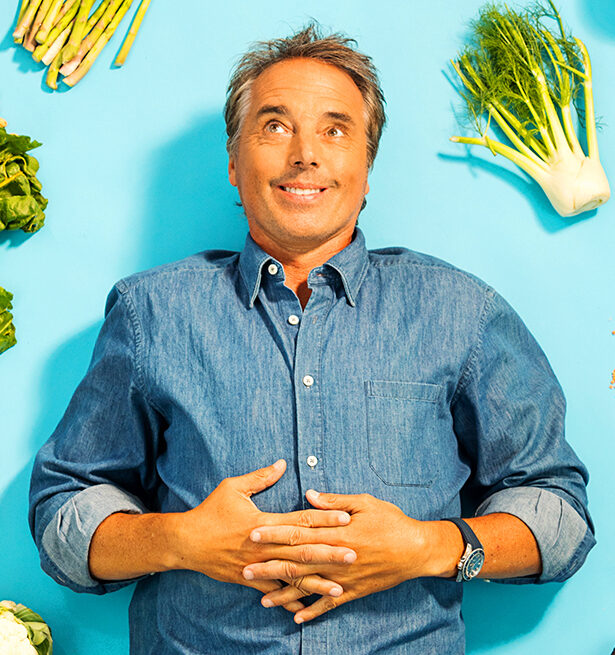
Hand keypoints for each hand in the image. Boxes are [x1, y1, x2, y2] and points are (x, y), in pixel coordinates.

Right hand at [172, 461, 356, 611]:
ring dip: (316, 581)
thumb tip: (282, 463)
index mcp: (263, 522)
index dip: (324, 519)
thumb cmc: (211, 511)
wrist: (186, 542)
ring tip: (340, 587)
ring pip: (292, 575)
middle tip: (354, 554)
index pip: (300, 520)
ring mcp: (257, 566)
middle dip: (329, 553)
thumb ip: (260, 477)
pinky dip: (289, 599)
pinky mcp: (248, 579)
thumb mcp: (233, 488)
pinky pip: (273, 591)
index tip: (346, 518)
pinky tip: (307, 607)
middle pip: (302, 550)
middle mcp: (263, 546)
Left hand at [243, 489, 441, 622]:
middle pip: (297, 561)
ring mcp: (344, 577)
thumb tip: (308, 495)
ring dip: (284, 592)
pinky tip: (295, 616)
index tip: (253, 534)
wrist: (417, 549)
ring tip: (261, 597)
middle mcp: (336, 557)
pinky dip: (313, 610)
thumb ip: (334, 501)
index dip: (274, 533)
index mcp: (337, 532)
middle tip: (245, 569)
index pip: (298, 531)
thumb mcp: (364, 502)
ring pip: (309, 586)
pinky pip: (330, 603)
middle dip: (270, 566)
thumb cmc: (391, 521)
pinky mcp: (354, 590)